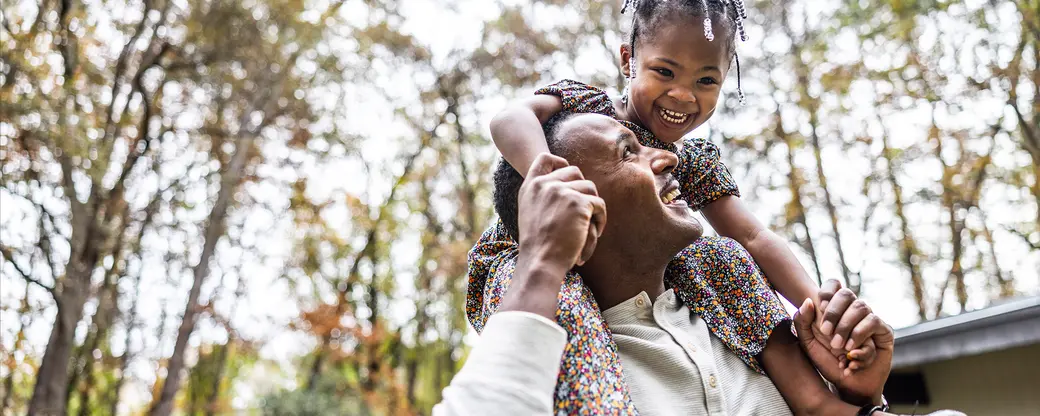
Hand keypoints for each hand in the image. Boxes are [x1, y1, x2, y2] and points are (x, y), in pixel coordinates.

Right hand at [517, 152, 606, 268]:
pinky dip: (601, 219)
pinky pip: (599, 204)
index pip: (545, 159)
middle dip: (583, 189)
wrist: (540, 262)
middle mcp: (544, 185)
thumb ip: (542, 196)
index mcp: (530, 187)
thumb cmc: (538, 246)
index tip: (569, 178)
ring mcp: (561, 191)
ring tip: (591, 224)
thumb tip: (568, 184)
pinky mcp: (578, 202)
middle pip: (574, 171)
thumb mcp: (530, 213)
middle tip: (585, 209)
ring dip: (594, 206)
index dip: (560, 163)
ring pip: (590, 188)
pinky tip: (595, 232)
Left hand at [793, 296, 893, 405]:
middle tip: (825, 333)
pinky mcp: (883, 331)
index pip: (834, 285)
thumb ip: (802, 322)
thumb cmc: (827, 362)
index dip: (827, 292)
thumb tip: (808, 301)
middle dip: (834, 312)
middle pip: (846, 294)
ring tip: (839, 349)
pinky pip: (873, 322)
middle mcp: (853, 311)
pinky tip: (851, 355)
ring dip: (846, 328)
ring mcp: (869, 319)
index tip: (820, 307)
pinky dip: (860, 338)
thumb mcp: (808, 344)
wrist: (847, 385)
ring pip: (861, 306)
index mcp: (835, 309)